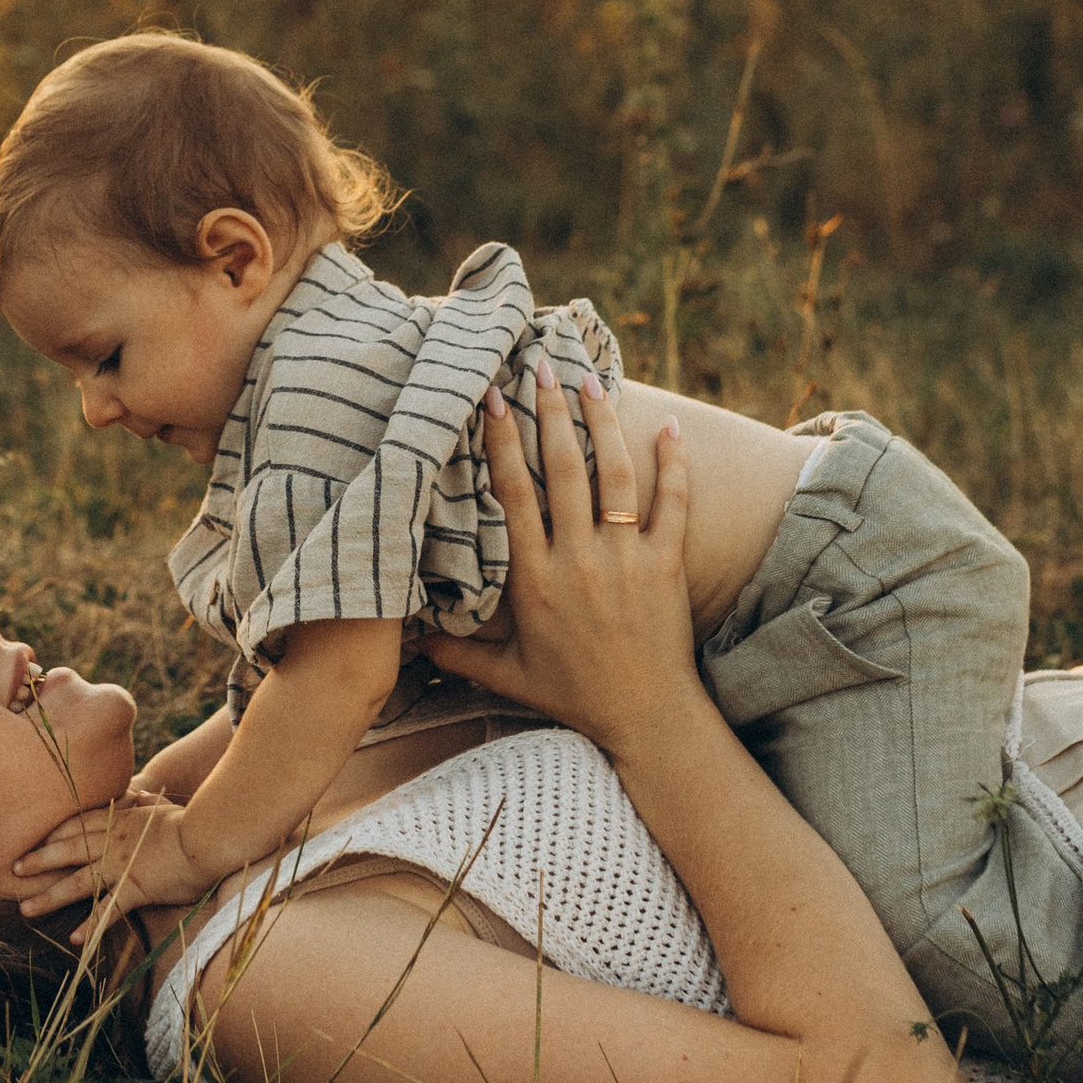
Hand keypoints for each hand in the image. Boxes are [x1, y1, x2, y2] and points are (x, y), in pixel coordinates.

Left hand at [13, 783, 214, 922]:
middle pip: (67, 850)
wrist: (209, 834)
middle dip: (39, 859)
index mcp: (120, 820)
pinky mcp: (136, 887)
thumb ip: (147, 802)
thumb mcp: (164, 806)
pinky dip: (92, 925)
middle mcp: (113, 842)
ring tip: (26, 910)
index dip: (53, 832)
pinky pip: (109, 910)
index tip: (35, 838)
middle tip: (13, 870)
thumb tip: (141, 792)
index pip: (78, 824)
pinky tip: (75, 940)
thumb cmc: (192, 821)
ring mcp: (121, 865)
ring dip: (50, 896)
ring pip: (77, 882)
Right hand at [423, 377, 693, 756]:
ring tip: (591, 380)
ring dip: (602, 423)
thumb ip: (458, 651)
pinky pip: (674, 503)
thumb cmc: (573, 695)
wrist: (646, 716)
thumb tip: (408, 642)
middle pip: (563, 470)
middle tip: (540, 366)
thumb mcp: (507, 675)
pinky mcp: (668, 565)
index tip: (492, 399)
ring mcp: (627, 559)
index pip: (513, 495)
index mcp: (535, 578)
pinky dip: (674, 463)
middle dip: (549, 413)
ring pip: (615, 476)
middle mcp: (579, 560)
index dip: (500, 443)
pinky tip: (671, 427)